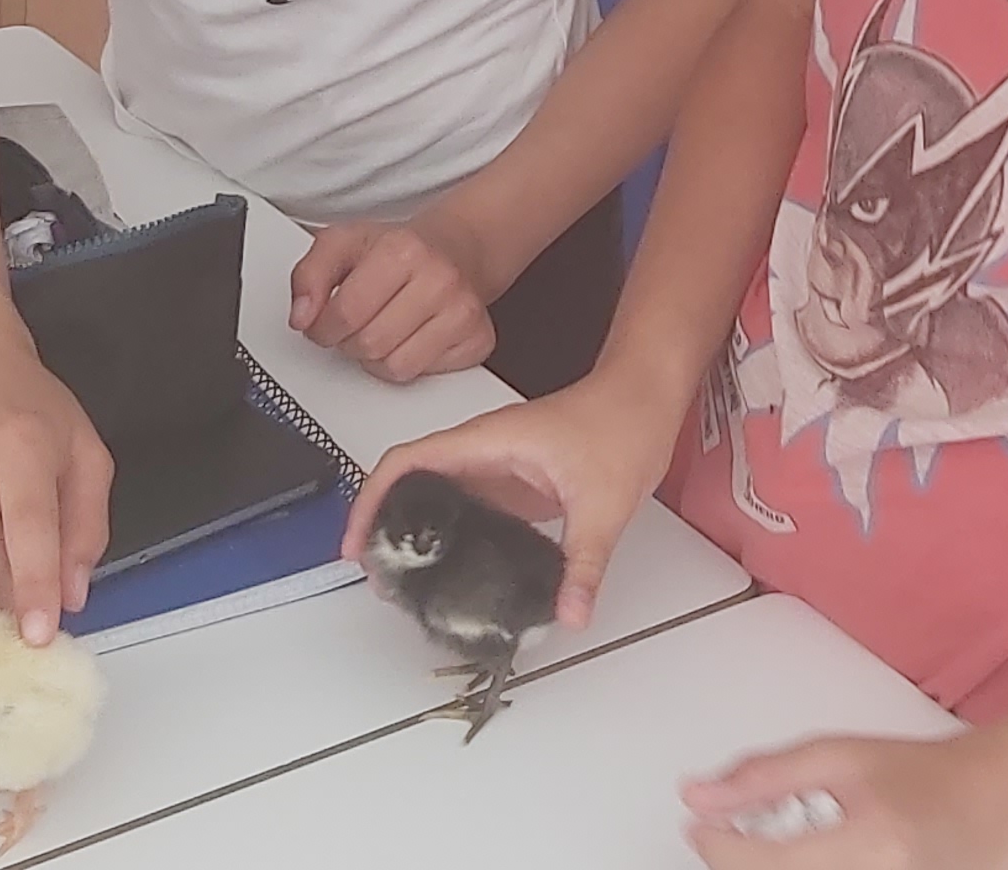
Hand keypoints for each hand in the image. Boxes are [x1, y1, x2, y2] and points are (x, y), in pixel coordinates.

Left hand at [290, 217, 500, 383]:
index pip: (345, 314)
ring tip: (381, 328)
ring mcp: (463, 312)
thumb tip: (301, 316)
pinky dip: (406, 362)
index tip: (324, 323)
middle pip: (369, 344)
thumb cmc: (400, 250)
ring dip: (376, 356)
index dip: (323, 327)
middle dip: (350, 341)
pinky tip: (409, 337)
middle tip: (355, 324)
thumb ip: (309, 275)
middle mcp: (440, 279)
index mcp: (403, 250)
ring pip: (395, 367)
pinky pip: (423, 375)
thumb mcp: (343, 243)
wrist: (458, 248)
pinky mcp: (478, 340)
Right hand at [343, 368, 681, 628]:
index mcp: (488, 441)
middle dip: (383, 525)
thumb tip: (569, 612)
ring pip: (436, 496)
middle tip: (377, 575)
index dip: (371, 500)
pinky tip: (453, 567)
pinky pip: (467, 508)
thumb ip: (584, 563)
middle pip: (410, 481)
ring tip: (404, 580)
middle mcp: (484, 451)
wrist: (649, 394)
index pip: (407, 462)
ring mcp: (497, 466)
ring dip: (414, 532)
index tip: (358, 541)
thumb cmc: (623, 419)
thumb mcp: (605, 502)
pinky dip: (449, 535)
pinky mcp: (513, 482)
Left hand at [680, 734, 1007, 869]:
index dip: (718, 845)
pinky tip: (815, 853)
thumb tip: (697, 794)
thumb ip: (766, 775)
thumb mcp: (842, 756)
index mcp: (873, 841)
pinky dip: (800, 869)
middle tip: (744, 833)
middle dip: (746, 859)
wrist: (999, 805)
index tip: (700, 826)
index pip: (764, 863)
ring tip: (795, 840)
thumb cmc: (925, 777)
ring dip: (773, 866)